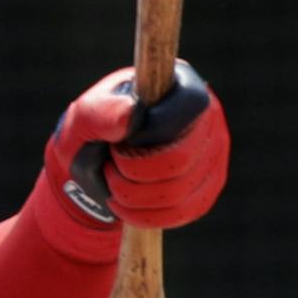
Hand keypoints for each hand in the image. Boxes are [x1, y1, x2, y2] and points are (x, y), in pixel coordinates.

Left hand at [44, 60, 227, 230]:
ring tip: (114, 179)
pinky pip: (180, 214)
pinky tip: (125, 203)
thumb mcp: (84, 117)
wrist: (96, 167)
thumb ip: (102, 112)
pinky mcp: (207, 191)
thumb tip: (133, 114)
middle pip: (182, 157)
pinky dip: (143, 214)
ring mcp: (213, 157)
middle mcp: (209, 118)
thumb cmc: (91, 132)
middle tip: (111, 163)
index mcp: (182, 83)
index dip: (153, 127)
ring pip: (178, 191)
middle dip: (133, 170)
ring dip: (131, 194)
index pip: (189, 105)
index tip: (122, 135)